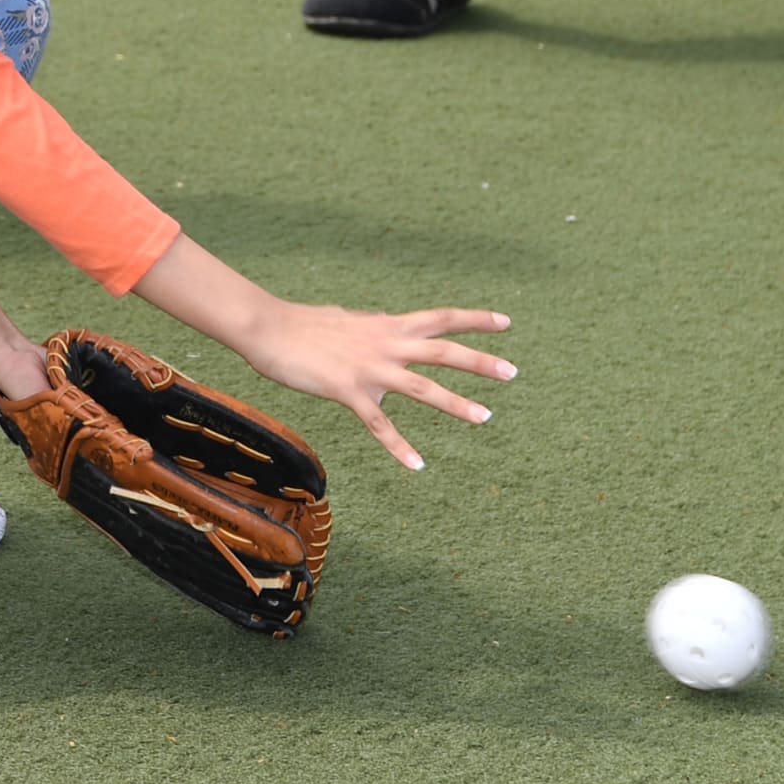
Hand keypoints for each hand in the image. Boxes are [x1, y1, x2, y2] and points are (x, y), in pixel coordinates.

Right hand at [238, 300, 516, 470]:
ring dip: (456, 403)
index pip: (441, 318)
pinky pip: (380, 424)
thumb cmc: (307, 325)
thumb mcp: (351, 321)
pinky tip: (418, 465)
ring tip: (486, 417)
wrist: (271, 329)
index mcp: (388, 324)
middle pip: (443, 351)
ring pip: (422, 387)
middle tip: (513, 372)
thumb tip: (387, 325)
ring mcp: (370, 368)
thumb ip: (375, 328)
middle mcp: (386, 343)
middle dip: (480, 362)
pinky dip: (400, 446)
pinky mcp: (348, 391)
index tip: (506, 322)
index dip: (474, 320)